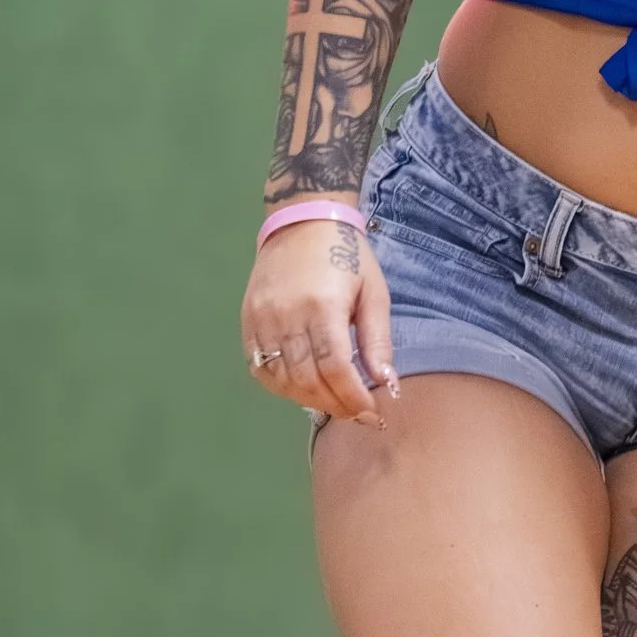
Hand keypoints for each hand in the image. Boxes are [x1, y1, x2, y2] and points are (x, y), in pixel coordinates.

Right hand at [241, 216, 398, 421]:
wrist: (301, 222)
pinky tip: (304, 389)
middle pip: (308, 379)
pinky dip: (282, 387)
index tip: (371, 413)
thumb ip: (377, 341)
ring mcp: (262, 318)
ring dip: (310, 400)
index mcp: (323, 305)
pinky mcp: (248, 320)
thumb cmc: (346, 256)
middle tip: (356, 413)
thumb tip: (387, 386)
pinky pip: (260, 368)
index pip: (335, 367)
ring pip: (283, 379)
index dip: (353, 397)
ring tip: (334, 403)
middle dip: (336, 404)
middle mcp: (287, 314)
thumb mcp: (373, 293)